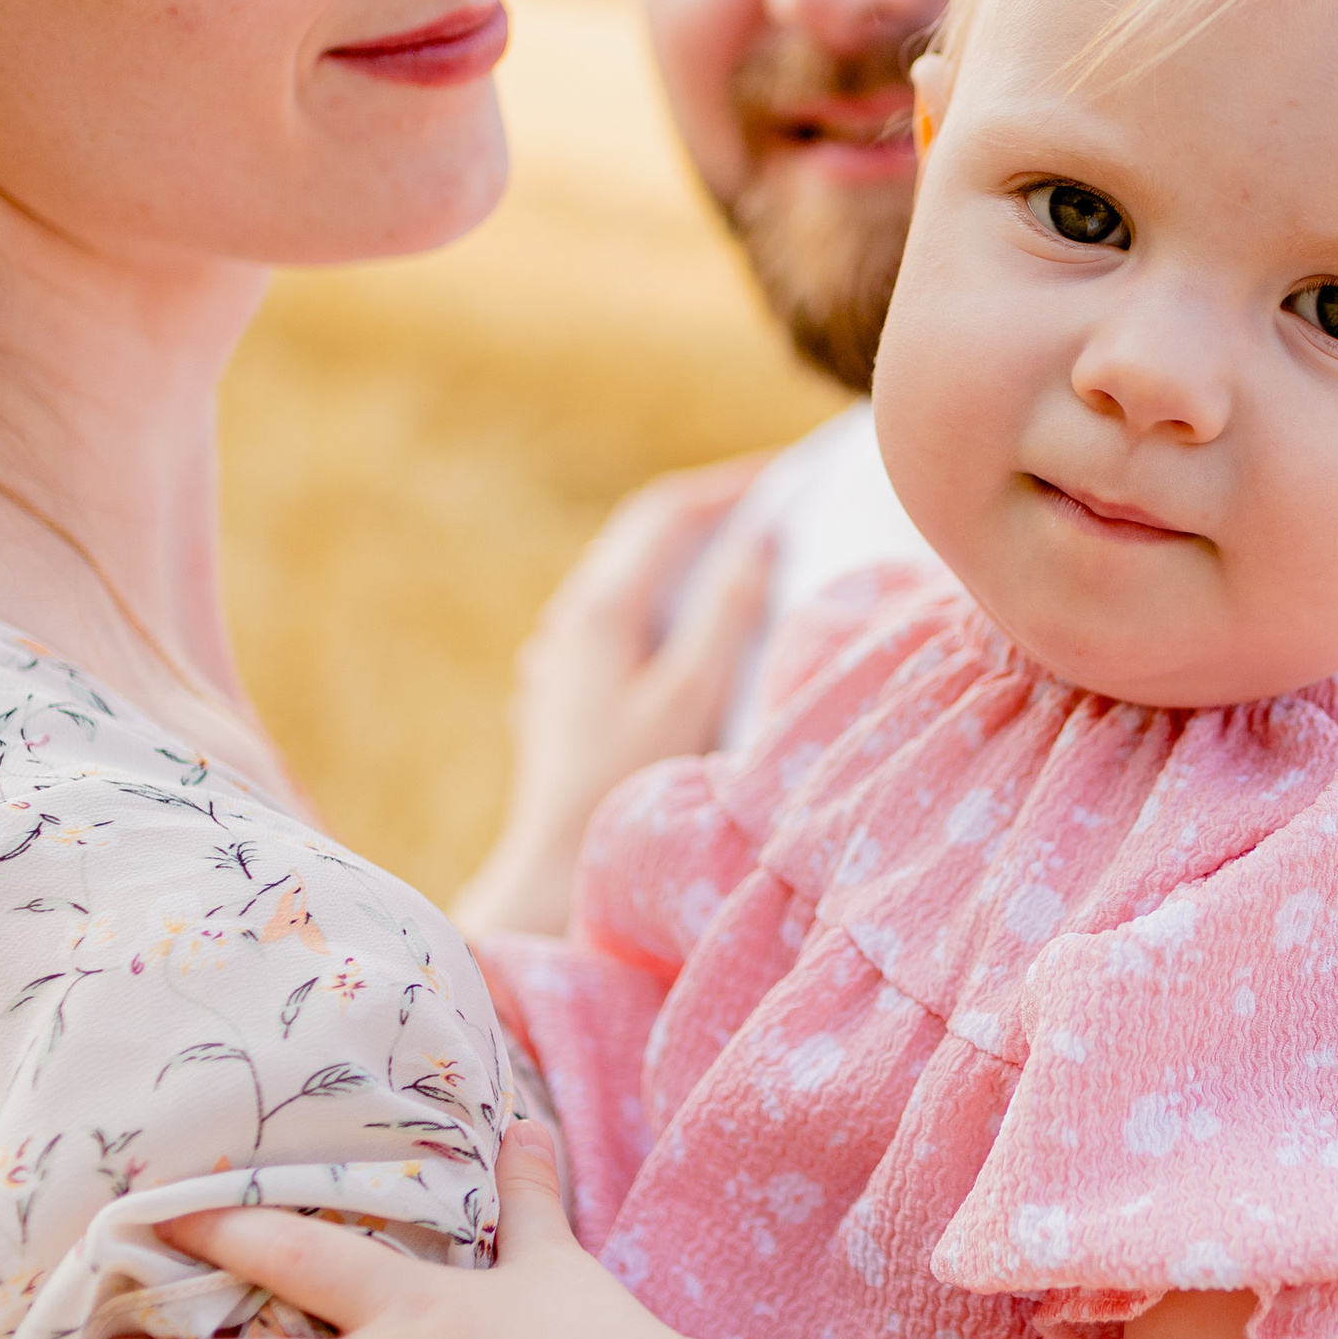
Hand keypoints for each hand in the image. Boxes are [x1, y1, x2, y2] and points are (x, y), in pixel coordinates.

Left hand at [456, 461, 773, 935]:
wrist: (554, 863)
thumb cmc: (629, 781)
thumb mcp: (693, 695)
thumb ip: (727, 616)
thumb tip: (759, 544)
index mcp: (601, 609)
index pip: (666, 514)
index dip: (728, 486)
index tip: (783, 475)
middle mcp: (569, 618)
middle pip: (639, 535)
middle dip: (705, 510)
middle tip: (767, 500)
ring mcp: (557, 651)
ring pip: (623, 574)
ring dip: (680, 552)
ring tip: (735, 549)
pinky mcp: (559, 685)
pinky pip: (612, 614)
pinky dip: (658, 595)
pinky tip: (682, 620)